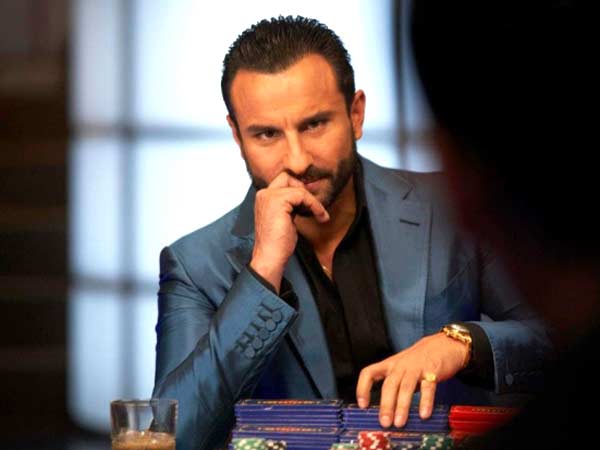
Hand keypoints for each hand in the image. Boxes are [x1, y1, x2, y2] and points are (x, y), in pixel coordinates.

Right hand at [250, 172, 328, 290]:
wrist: (270, 256)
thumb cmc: (278, 243)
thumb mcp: (285, 219)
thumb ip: (290, 206)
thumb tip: (304, 199)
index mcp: (264, 198)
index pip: (283, 181)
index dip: (298, 190)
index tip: (310, 205)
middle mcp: (264, 194)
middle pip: (288, 177)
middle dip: (303, 190)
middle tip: (313, 207)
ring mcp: (269, 196)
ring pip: (298, 188)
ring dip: (313, 201)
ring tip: (320, 215)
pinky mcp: (278, 201)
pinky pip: (302, 195)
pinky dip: (314, 205)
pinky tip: (319, 216)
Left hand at [356, 332, 468, 427]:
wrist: (444, 344)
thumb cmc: (420, 359)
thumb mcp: (402, 368)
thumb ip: (395, 385)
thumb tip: (387, 411)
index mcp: (389, 365)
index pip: (369, 373)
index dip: (363, 388)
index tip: (362, 405)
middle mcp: (400, 366)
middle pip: (389, 385)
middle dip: (386, 405)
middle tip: (384, 422)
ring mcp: (416, 368)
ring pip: (406, 387)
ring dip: (402, 406)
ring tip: (399, 422)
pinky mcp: (433, 372)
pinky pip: (428, 387)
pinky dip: (425, 401)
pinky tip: (423, 414)